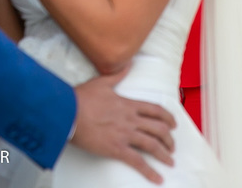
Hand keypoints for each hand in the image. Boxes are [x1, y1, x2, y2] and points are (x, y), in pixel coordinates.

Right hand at [71, 68, 174, 184]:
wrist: (68, 112)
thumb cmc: (81, 97)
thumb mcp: (101, 82)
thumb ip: (117, 75)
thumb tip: (128, 65)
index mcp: (128, 104)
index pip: (155, 110)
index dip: (168, 118)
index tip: (173, 124)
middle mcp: (130, 120)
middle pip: (159, 129)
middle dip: (169, 139)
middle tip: (171, 146)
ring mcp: (125, 134)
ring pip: (152, 145)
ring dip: (164, 154)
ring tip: (170, 161)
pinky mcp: (116, 149)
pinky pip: (138, 162)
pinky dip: (150, 172)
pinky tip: (158, 178)